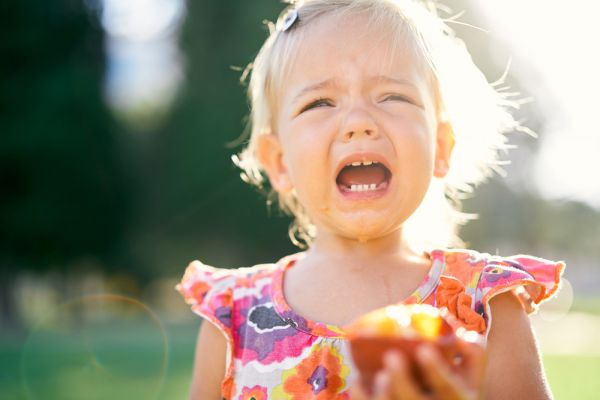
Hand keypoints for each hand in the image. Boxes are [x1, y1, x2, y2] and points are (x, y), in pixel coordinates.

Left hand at [349, 336, 485, 399]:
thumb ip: (472, 350)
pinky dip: (363, 397)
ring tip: (380, 375)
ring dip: (384, 394)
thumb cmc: (456, 390)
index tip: (423, 349)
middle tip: (391, 357)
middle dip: (402, 382)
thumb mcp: (472, 377)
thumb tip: (453, 323)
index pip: (448, 388)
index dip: (436, 370)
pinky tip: (358, 382)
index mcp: (457, 399)